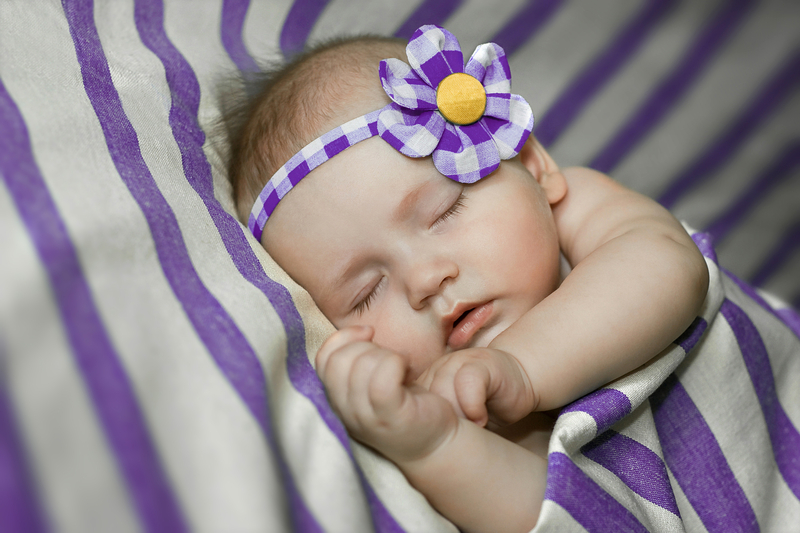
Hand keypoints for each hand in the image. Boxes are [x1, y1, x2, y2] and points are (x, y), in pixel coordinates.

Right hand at [315, 326, 458, 463]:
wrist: (437, 444)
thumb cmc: (407, 405)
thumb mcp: (373, 383)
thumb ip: (358, 364)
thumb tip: (362, 331)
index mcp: (338, 401)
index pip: (323, 359)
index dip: (344, 337)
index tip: (370, 334)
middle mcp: (346, 413)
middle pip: (340, 360)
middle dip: (367, 346)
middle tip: (389, 357)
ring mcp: (368, 418)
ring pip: (362, 365)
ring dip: (386, 355)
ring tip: (402, 368)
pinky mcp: (392, 417)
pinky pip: (383, 378)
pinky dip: (397, 363)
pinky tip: (407, 371)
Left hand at [415, 348, 535, 428]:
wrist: (516, 384)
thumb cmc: (484, 407)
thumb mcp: (453, 419)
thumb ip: (433, 423)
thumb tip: (412, 449)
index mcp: (426, 381)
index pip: (408, 405)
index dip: (423, 425)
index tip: (439, 438)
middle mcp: (438, 368)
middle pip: (425, 399)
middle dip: (441, 423)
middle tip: (459, 435)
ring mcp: (459, 361)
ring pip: (444, 391)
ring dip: (458, 417)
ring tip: (472, 428)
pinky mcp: (482, 362)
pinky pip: (467, 381)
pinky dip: (472, 405)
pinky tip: (481, 419)